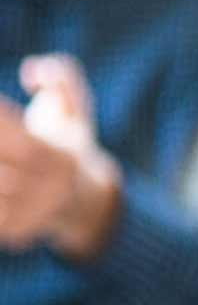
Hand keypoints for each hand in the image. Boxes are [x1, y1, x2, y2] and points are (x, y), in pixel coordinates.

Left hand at [0, 54, 121, 259]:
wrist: (82, 200)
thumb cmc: (67, 141)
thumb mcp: (74, 106)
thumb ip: (61, 77)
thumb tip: (32, 72)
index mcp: (63, 159)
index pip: (25, 144)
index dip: (1, 125)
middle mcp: (51, 190)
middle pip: (2, 169)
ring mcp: (32, 214)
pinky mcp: (13, 232)